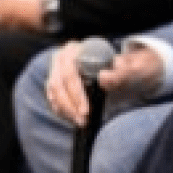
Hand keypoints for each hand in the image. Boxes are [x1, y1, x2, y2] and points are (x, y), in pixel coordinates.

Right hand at [45, 40, 165, 126]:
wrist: (104, 58)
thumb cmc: (113, 63)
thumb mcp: (119, 65)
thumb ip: (118, 72)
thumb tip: (104, 78)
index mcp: (74, 50)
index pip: (70, 74)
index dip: (76, 94)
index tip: (86, 111)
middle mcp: (60, 58)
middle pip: (59, 85)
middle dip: (71, 106)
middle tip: (83, 121)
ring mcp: (54, 70)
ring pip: (54, 93)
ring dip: (66, 110)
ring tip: (80, 122)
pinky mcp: (53, 82)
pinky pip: (52, 99)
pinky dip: (61, 110)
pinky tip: (72, 119)